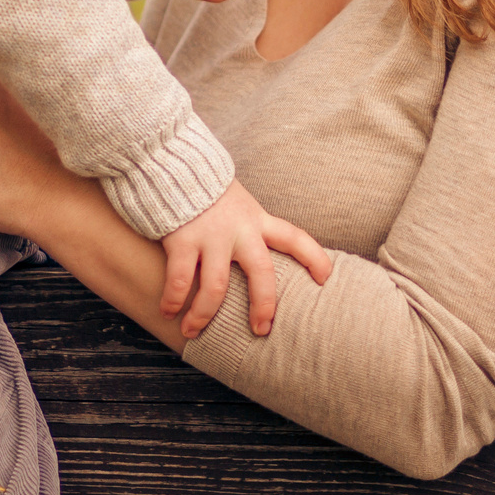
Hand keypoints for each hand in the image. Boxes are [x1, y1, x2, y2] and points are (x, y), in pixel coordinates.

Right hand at [159, 178, 332, 338]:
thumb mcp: (239, 203)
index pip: (293, 237)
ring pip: (216, 287)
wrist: (174, 162)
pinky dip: (173, 301)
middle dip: (264, 305)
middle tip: (261, 330)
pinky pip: (179, 280)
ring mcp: (210, 236)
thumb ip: (248, 226)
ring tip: (192, 332)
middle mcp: (238, 230)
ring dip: (204, 314)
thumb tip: (256, 253)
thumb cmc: (206, 188)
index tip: (326, 278)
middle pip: (262, 272)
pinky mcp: (182, 239)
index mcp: (256, 219)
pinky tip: (168, 313)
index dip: (313, 257)